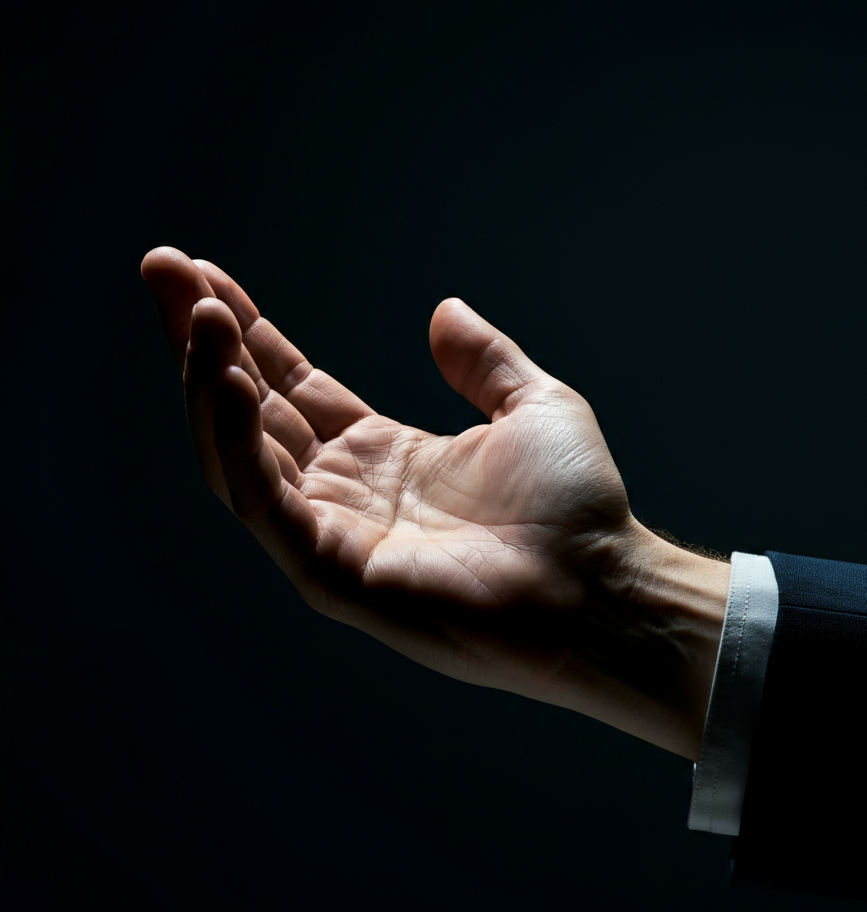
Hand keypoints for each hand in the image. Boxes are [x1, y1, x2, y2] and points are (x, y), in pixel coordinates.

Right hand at [141, 247, 727, 759]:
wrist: (601, 583)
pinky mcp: (332, 574)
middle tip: (160, 268)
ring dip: (210, 383)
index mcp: (384, 456)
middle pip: (251, 411)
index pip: (293, 387)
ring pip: (240, 455)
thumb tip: (444, 310)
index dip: (249, 332)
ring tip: (195, 313)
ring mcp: (334, 536)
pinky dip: (236, 443)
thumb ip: (483, 361)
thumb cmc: (577, 508)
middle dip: (202, 342)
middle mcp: (347, 494)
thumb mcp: (532, 406)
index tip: (204, 273)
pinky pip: (264, 502)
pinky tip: (225, 379)